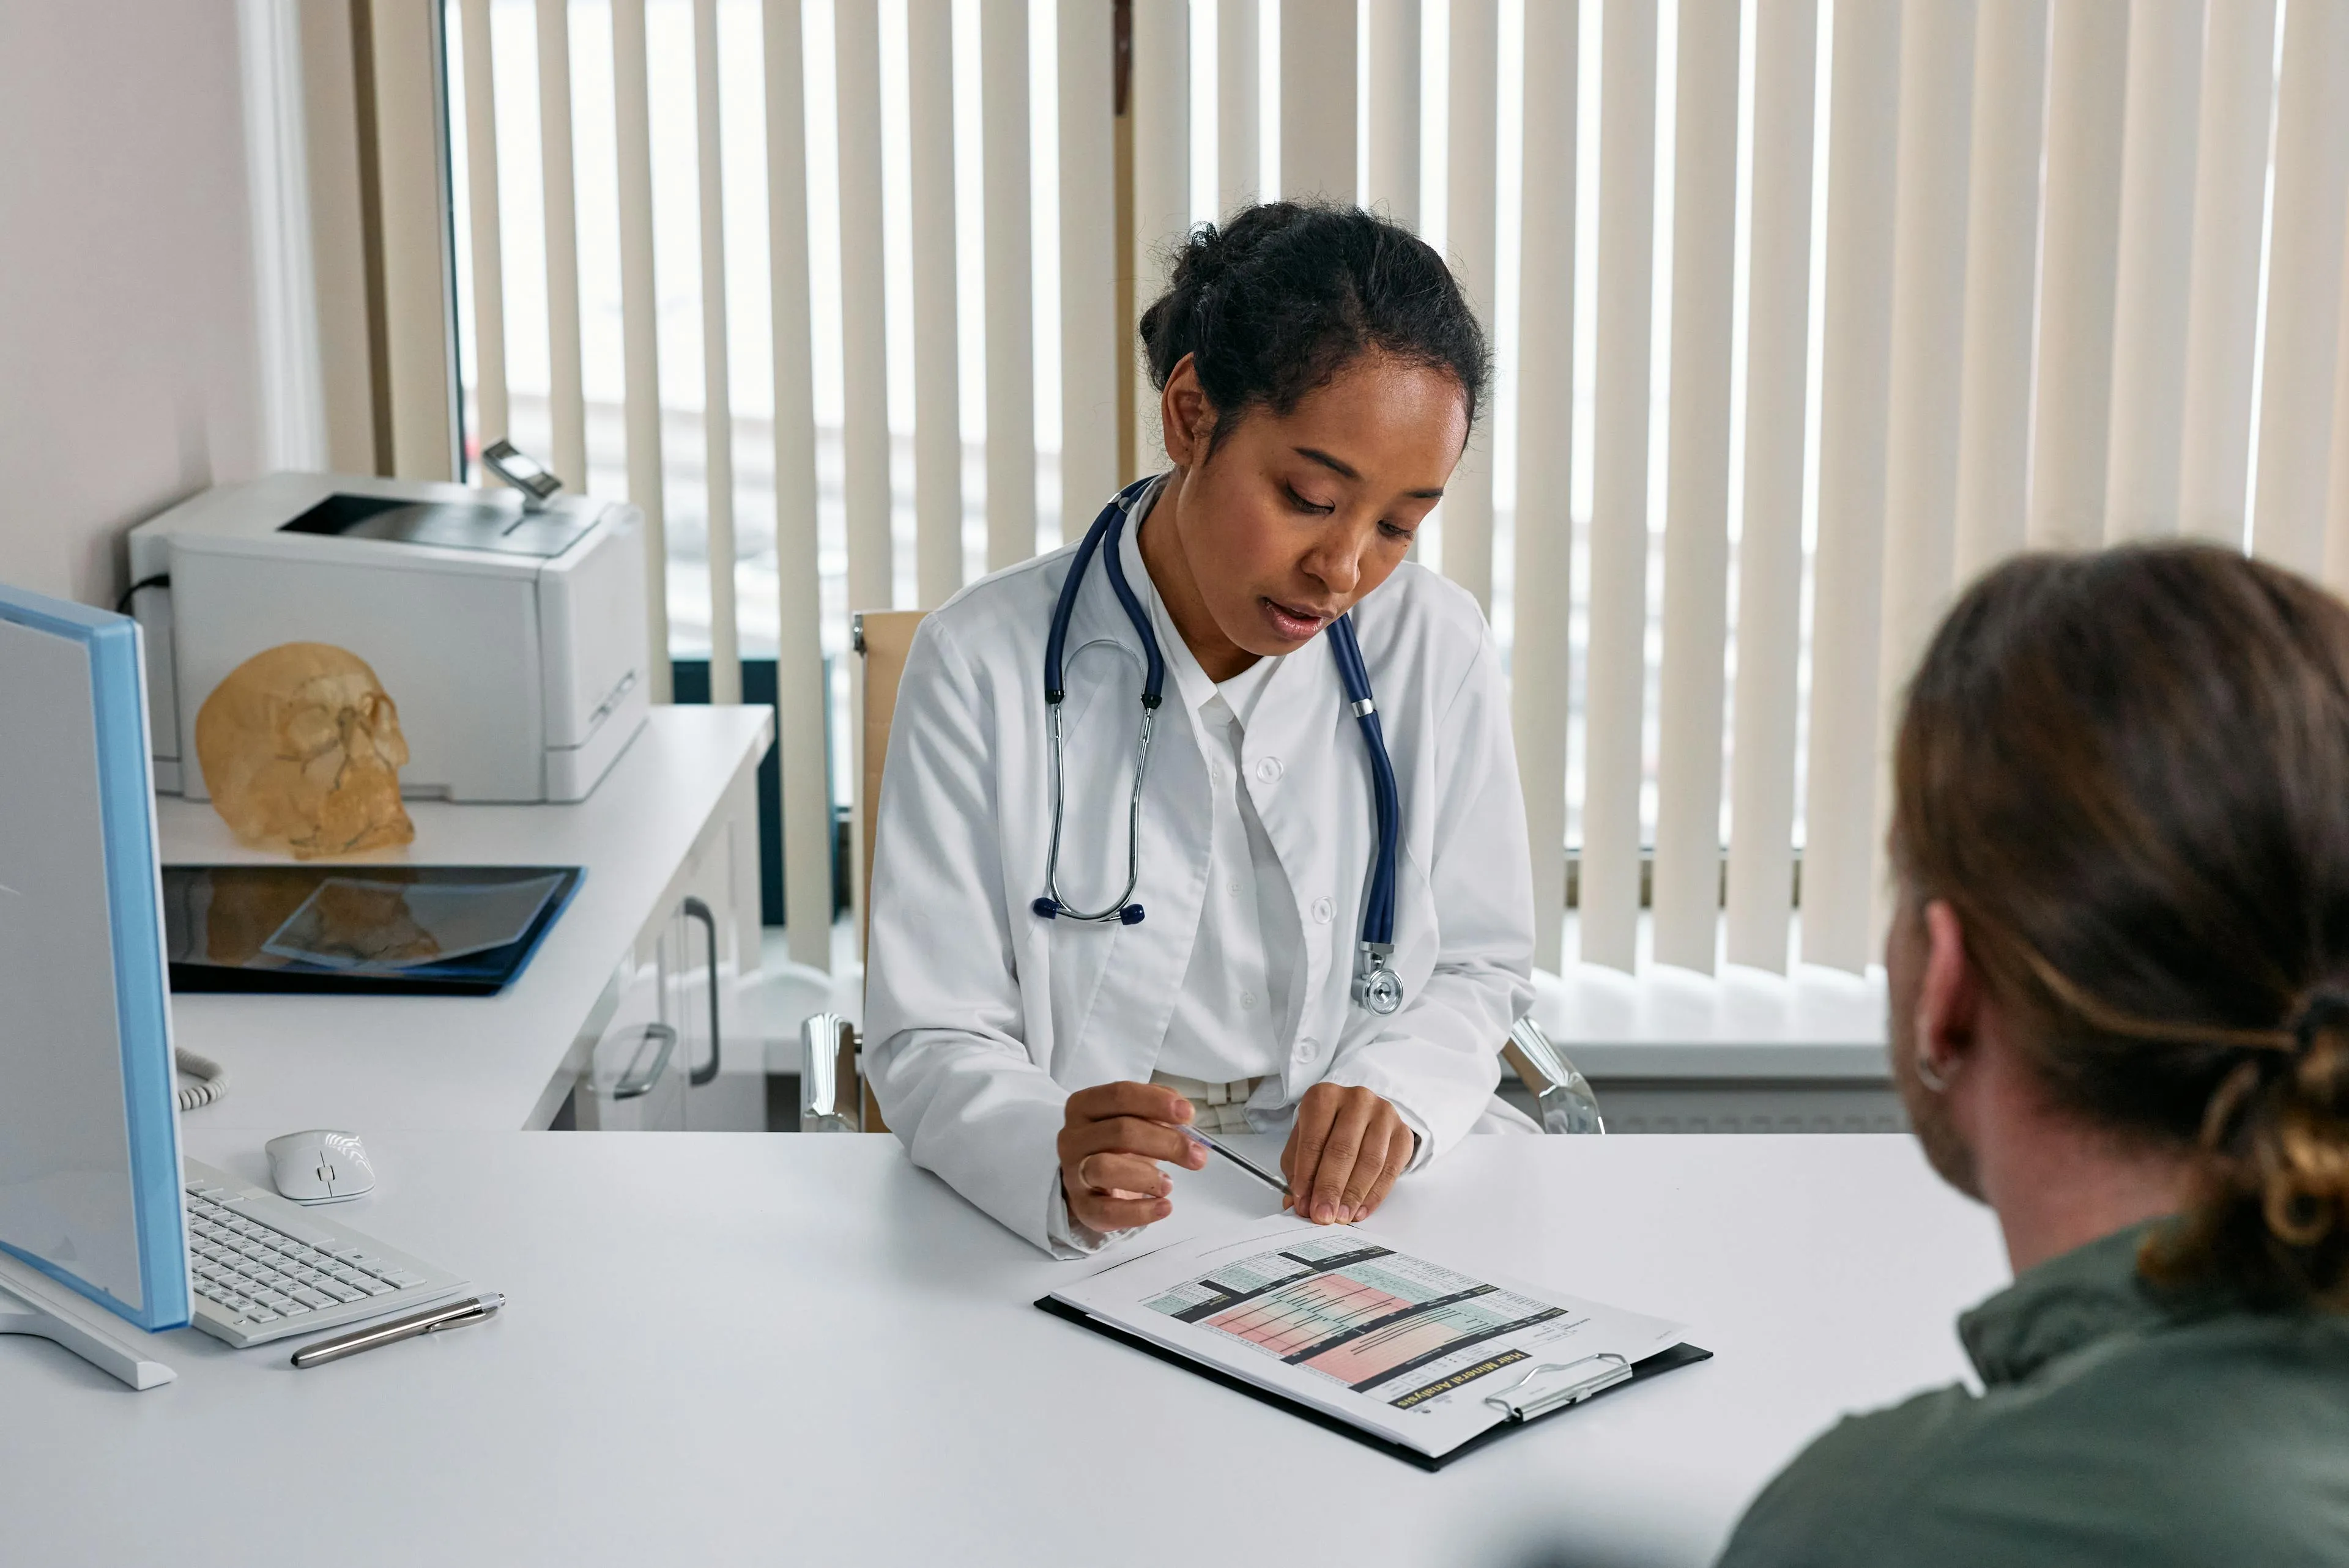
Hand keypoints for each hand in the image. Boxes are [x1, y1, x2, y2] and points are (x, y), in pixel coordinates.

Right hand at [1058, 1081, 1206, 1233]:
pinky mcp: (1081, 1206)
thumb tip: (1184, 1115)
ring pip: (1105, 1168)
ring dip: (1146, 1176)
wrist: (1092, 1180)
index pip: (1119, 1095)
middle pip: (1120, 1131)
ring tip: (1170, 1184)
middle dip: (1166, 1142)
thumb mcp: (1135, 1118)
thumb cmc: (1118, 1144)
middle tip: (1197, 1156)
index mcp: (1085, 1106)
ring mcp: (1073, 1172)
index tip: (1188, 1114)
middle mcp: (1073, 1136)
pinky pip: (1106, 1211)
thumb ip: (1157, 1110)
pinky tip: (1164, 1207)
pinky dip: (1139, 1211)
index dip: (1155, 1102)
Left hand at [1280, 1083, 1415, 1225]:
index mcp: (1324, 1096)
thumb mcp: (1304, 1143)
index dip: (1307, 1176)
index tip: (1303, 1204)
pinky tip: (1361, 1210)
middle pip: (1343, 1150)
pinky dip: (1375, 1195)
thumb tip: (1296, 1205)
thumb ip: (1297, 1172)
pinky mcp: (1403, 1132)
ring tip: (1342, 1217)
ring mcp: (1383, 1114)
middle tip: (1323, 1216)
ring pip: (1370, 1161)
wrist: (1362, 1115)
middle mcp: (1356, 1099)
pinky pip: (1391, 1169)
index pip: (1313, 1140)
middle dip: (1331, 1188)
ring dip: (1354, 1194)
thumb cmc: (1327, 1130)